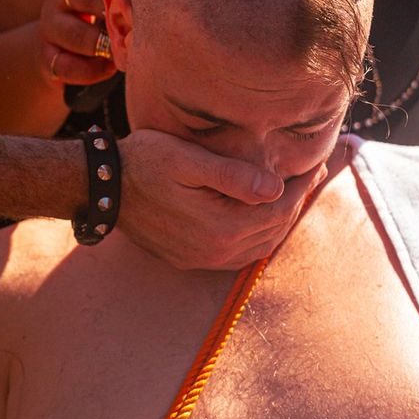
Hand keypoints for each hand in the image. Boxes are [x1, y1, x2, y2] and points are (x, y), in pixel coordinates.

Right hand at [39, 0, 129, 86]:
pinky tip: (110, 68)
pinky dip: (93, 70)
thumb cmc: (103, 11)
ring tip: (125, 50)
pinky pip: (68, 65)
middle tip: (134, 22)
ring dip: (104, 44)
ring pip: (76, 34)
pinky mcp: (46, 54)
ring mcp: (50, 24)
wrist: (62, 44)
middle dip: (109, 8)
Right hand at [118, 128, 324, 269]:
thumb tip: (274, 187)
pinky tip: (261, 218)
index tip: (317, 164)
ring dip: (279, 221)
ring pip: (259, 247)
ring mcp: (202, 259)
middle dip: (296, 202)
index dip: (302, 186)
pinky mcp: (190, 259)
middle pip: (273, 230)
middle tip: (312, 176)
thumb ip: (233, 175)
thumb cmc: (143, 162)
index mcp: (220, 226)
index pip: (278, 209)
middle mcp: (215, 251)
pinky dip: (258, 237)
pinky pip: (238, 256)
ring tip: (292, 193)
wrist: (101, 187)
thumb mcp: (187, 159)